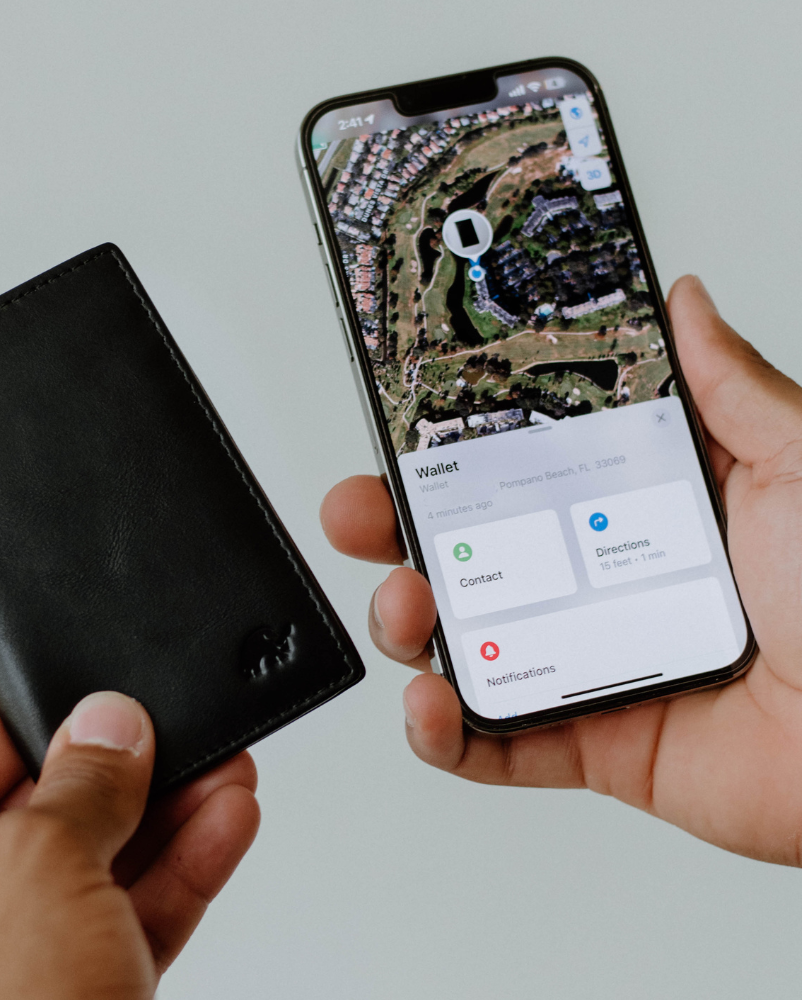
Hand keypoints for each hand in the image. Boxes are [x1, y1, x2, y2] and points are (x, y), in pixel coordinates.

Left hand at [0, 692, 259, 998]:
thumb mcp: (36, 869)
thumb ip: (80, 784)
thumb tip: (109, 723)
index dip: (42, 716)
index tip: (108, 691)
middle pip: (48, 806)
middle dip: (128, 769)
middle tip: (184, 729)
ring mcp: (15, 964)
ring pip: (104, 859)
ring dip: (171, 812)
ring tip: (226, 768)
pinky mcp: (77, 999)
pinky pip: (136, 912)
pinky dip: (183, 869)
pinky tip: (225, 824)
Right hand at [321, 275, 801, 865]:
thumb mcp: (800, 464)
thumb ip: (730, 388)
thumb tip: (683, 303)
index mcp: (641, 510)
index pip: (521, 471)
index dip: (452, 452)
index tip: (403, 433)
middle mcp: (603, 581)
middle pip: (472, 551)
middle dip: (395, 530)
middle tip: (361, 511)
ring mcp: (590, 662)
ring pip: (465, 641)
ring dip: (407, 621)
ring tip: (407, 603)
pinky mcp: (595, 743)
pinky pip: (498, 746)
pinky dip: (446, 734)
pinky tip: (431, 704)